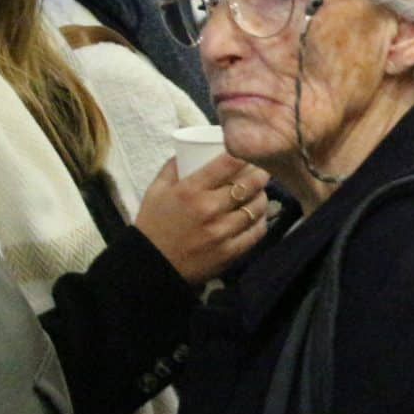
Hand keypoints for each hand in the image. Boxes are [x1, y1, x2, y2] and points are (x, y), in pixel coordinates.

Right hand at [133, 151, 272, 284]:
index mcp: (190, 190)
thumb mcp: (156, 190)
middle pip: (249, 184)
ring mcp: (221, 232)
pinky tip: (258, 216)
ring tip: (260, 193)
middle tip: (262, 171)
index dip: (245, 154)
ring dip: (262, 197)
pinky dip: (260, 222)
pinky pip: (255, 233)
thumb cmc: (153, 224)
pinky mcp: (229, 252)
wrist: (150, 266)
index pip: (228, 163)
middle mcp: (209, 209)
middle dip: (261, 174)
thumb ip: (173, 167)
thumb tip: (188, 148)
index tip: (250, 153)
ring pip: (256, 208)